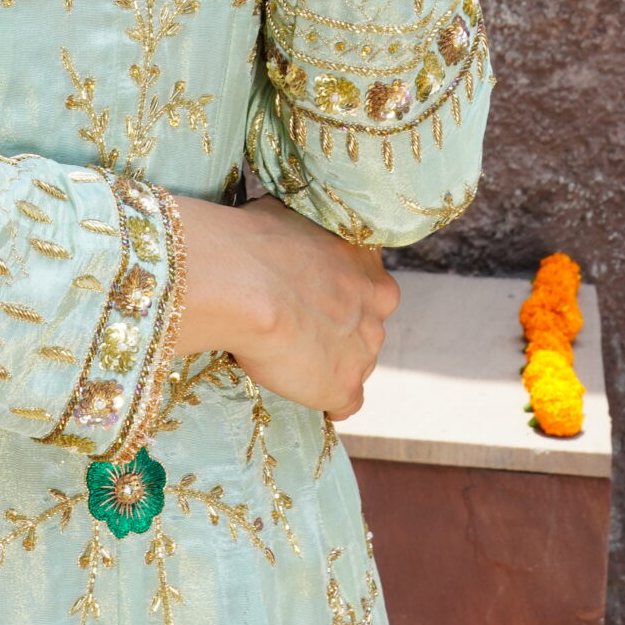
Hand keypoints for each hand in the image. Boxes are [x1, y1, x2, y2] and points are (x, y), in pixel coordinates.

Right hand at [170, 192, 399, 419]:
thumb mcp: (292, 220)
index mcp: (368, 261)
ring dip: (330, 361)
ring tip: (287, 356)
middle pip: (365, 324)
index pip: (366, 283)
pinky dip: (328, 401)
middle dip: (338, 327)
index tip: (311, 293)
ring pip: (357, 361)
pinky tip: (303, 392)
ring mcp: (366, 348)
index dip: (337, 291)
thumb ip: (306, 238)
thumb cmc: (256, 241)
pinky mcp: (346, 386)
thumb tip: (289, 236)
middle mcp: (377, 305)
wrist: (246, 282)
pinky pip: (346, 403)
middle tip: (297, 325)